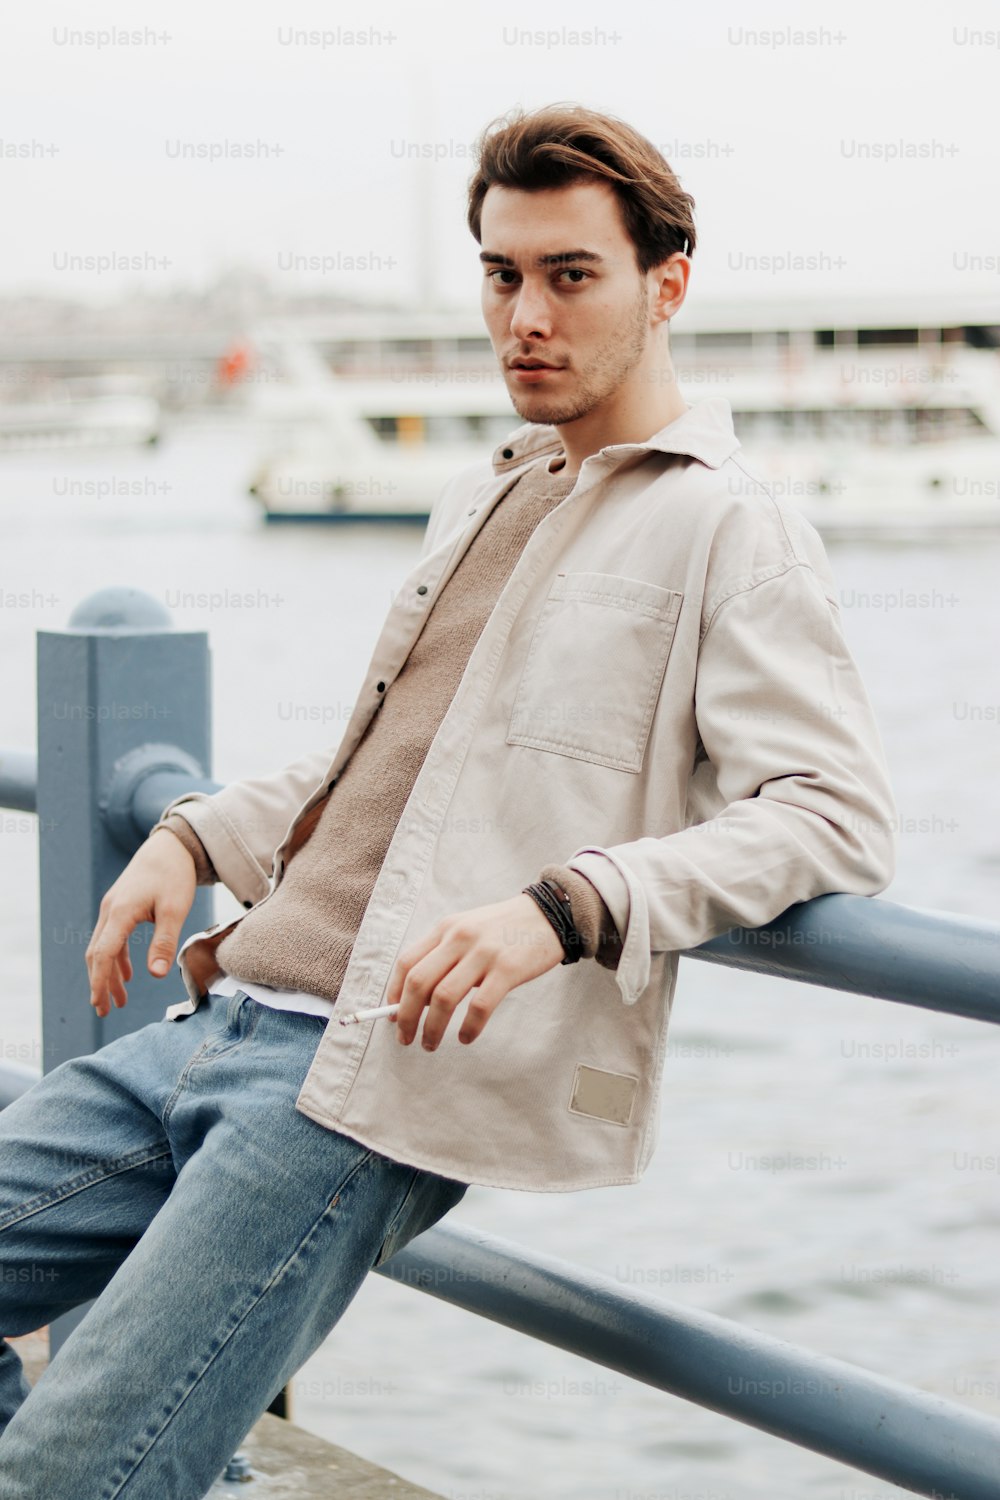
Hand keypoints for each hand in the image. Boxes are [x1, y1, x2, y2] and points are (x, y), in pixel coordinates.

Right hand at [85, 828, 196, 1017]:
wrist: (170, 845)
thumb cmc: (174, 875)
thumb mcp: (175, 909)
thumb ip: (164, 942)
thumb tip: (157, 976)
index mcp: (121, 912)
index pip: (103, 954)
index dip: (100, 981)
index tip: (99, 1004)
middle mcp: (110, 911)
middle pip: (97, 954)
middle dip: (99, 984)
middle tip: (103, 1010)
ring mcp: (113, 908)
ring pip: (103, 947)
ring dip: (108, 974)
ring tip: (117, 1000)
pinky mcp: (120, 906)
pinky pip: (112, 938)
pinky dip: (116, 958)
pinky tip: (126, 975)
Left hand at [387, 892, 565, 1050]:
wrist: (547, 915)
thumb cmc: (503, 928)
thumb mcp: (466, 929)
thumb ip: (443, 955)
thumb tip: (418, 998)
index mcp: (446, 928)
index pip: (407, 963)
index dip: (395, 993)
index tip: (393, 1015)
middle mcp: (460, 938)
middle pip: (419, 983)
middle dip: (406, 1016)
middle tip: (405, 1037)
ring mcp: (483, 954)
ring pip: (444, 998)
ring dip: (432, 1027)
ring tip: (430, 1043)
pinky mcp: (507, 970)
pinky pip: (480, 1006)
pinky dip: (468, 1028)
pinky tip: (465, 1037)